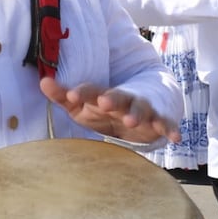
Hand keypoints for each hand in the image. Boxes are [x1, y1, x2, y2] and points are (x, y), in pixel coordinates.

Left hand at [39, 76, 181, 144]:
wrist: (145, 101)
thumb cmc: (104, 108)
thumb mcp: (83, 105)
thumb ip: (63, 96)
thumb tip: (42, 81)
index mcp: (102, 95)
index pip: (91, 91)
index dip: (82, 93)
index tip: (71, 95)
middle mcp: (123, 98)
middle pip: (118, 96)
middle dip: (112, 98)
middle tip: (104, 101)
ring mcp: (142, 109)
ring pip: (141, 109)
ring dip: (137, 113)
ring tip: (131, 120)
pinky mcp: (158, 121)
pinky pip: (166, 124)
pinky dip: (171, 129)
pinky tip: (175, 137)